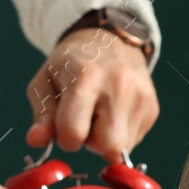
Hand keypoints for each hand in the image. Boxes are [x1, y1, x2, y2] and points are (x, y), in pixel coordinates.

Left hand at [26, 27, 158, 160]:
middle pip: (107, 147)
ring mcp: (141, 97)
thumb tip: (36, 141)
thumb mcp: (45, 82)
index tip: (65, 124)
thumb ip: (41, 115)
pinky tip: (113, 113)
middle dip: (91, 144)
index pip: (73, 134)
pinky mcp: (152, 108)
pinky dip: (119, 134)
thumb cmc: (71, 64)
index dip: (65, 137)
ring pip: (121, 148)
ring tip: (99, 115)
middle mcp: (119, 86)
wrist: (109, 39)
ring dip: (105, 140)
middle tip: (85, 123)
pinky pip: (133, 141)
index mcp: (86, 77)